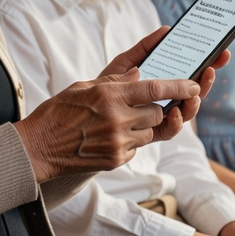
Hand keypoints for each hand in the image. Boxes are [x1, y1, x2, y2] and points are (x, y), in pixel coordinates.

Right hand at [14, 68, 201, 182]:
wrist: (39, 147)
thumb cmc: (59, 112)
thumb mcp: (85, 86)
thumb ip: (115, 81)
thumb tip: (140, 75)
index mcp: (110, 95)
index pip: (156, 89)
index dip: (180, 86)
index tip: (195, 84)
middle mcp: (117, 119)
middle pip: (157, 113)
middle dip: (156, 109)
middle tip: (140, 106)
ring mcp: (117, 142)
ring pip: (150, 133)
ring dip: (143, 126)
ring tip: (119, 123)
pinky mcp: (115, 159)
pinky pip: (136, 148)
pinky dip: (130, 141)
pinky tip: (109, 137)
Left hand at [100, 26, 228, 124]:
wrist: (86, 113)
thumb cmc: (106, 87)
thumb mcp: (126, 63)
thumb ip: (145, 48)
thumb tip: (166, 30)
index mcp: (165, 82)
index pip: (192, 72)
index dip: (210, 62)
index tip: (222, 51)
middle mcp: (168, 100)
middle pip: (196, 91)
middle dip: (208, 80)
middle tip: (212, 69)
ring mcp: (163, 116)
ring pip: (188, 110)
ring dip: (196, 102)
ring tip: (195, 92)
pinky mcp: (152, 132)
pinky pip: (171, 130)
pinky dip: (177, 122)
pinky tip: (176, 112)